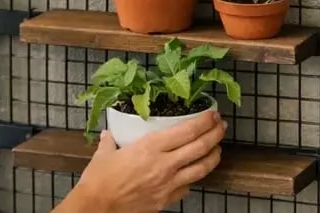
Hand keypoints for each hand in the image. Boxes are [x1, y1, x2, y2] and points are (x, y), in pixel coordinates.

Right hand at [62, 111, 225, 212]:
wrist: (97, 207)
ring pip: (201, 169)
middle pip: (200, 147)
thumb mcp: (104, 153)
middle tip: (221, 126)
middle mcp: (164, 164)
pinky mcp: (166, 200)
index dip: (204, 122)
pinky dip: (194, 178)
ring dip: (213, 157)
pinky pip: (187, 187)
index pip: (186, 131)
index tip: (212, 115)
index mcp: (150, 147)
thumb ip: (110, 141)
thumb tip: (109, 134)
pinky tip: (195, 174)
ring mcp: (168, 184)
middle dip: (215, 134)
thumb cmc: (99, 179)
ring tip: (218, 148)